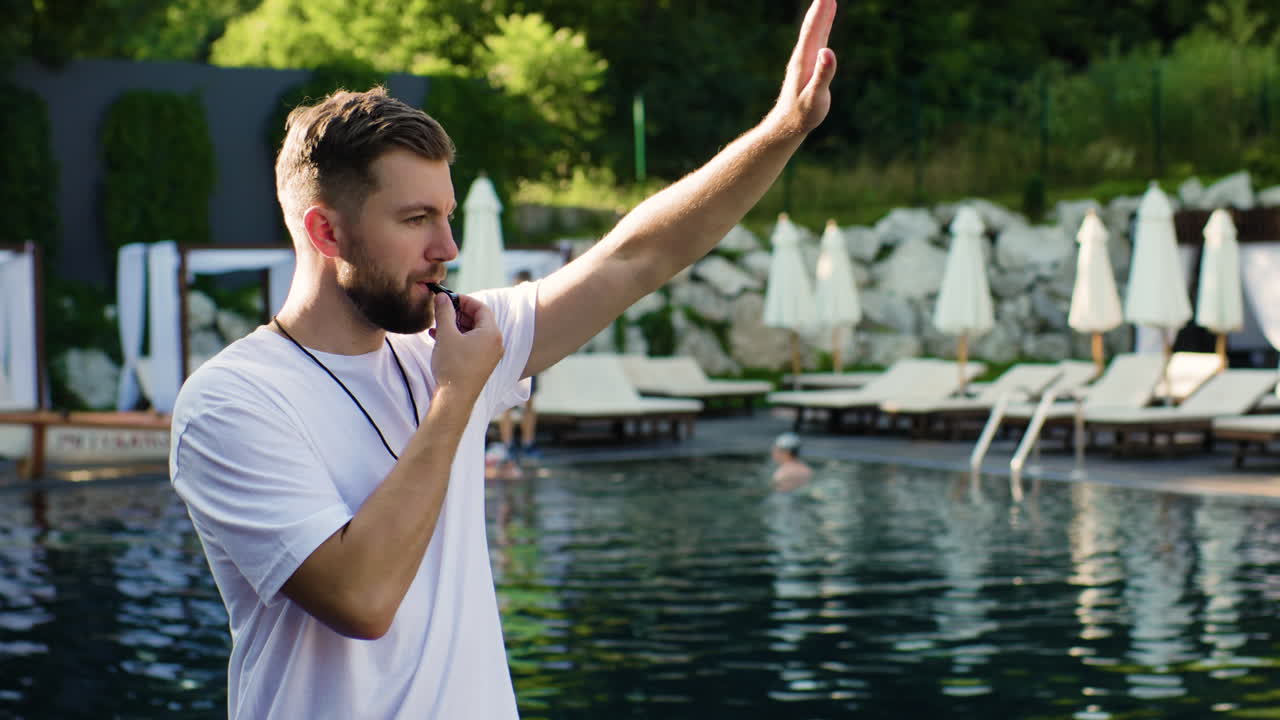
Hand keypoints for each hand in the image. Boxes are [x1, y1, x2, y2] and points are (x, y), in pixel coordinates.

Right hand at [429, 292, 503, 399]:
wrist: (455, 400)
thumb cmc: (452, 367)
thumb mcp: (446, 334)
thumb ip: (444, 312)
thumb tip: (442, 297)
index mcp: (492, 333)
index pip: (481, 308)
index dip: (464, 300)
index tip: (448, 298)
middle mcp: (495, 343)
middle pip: (478, 320)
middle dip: (458, 313)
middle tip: (442, 310)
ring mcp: (490, 356)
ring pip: (473, 333)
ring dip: (456, 326)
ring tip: (437, 325)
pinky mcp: (482, 365)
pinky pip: (472, 345)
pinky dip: (458, 339)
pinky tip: (439, 338)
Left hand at [768, 0, 836, 136]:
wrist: (788, 125)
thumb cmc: (803, 115)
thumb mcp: (815, 98)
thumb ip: (822, 75)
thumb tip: (828, 52)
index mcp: (805, 61)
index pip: (813, 31)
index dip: (820, 12)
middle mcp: (803, 56)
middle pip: (812, 26)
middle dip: (820, 7)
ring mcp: (805, 59)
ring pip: (813, 31)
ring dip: (821, 14)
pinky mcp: (808, 64)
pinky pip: (816, 39)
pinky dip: (821, 26)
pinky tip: (824, 21)